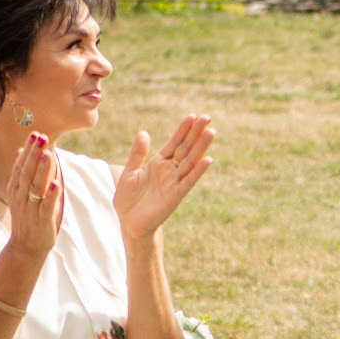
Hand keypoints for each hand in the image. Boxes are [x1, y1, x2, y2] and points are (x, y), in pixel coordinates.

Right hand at [2, 132, 65, 257]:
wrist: (25, 247)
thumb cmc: (27, 217)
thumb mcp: (21, 193)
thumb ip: (23, 172)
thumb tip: (22, 151)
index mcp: (16, 189)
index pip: (21, 166)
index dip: (28, 150)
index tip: (35, 134)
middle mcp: (21, 197)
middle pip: (27, 173)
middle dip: (34, 155)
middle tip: (41, 137)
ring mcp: (31, 209)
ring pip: (36, 187)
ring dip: (42, 171)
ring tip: (47, 155)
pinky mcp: (42, 221)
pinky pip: (46, 206)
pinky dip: (51, 195)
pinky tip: (56, 183)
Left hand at [114, 114, 215, 242]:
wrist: (129, 222)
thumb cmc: (128, 199)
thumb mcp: (129, 172)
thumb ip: (137, 154)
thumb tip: (144, 132)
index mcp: (158, 163)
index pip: (174, 143)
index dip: (183, 130)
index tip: (192, 116)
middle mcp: (169, 170)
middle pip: (185, 148)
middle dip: (196, 133)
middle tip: (207, 118)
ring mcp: (174, 182)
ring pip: (190, 161)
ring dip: (201, 148)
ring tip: (211, 133)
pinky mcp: (176, 195)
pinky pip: (188, 181)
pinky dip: (198, 171)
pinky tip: (208, 160)